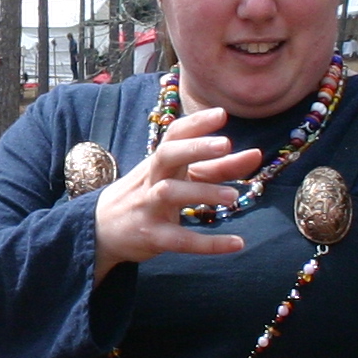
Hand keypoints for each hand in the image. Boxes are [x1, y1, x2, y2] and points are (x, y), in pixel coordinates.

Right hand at [90, 106, 260, 282]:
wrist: (101, 229)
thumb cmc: (149, 195)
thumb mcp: (179, 177)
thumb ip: (218, 166)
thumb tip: (256, 154)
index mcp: (160, 161)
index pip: (174, 134)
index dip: (196, 123)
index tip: (222, 113)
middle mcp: (152, 179)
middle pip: (167, 155)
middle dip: (194, 147)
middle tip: (225, 143)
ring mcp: (149, 207)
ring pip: (170, 193)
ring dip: (202, 192)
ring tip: (234, 196)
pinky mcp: (152, 236)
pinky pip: (180, 240)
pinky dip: (208, 243)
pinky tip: (237, 243)